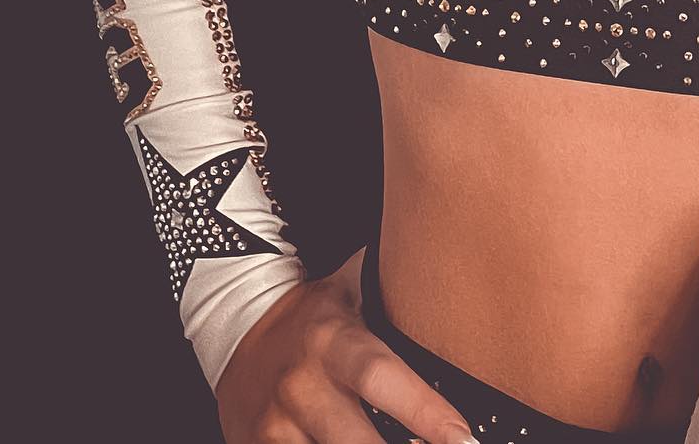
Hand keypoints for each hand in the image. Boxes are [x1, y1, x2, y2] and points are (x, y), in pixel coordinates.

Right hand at [216, 249, 477, 443]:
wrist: (236, 328)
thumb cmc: (314, 314)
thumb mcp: (351, 290)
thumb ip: (393, 288)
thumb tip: (452, 271)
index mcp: (333, 342)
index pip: (382, 378)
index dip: (425, 412)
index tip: (462, 435)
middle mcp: (302, 387)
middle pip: (356, 441)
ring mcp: (276, 427)